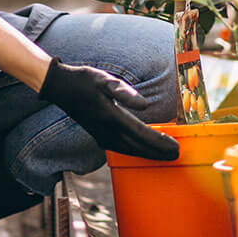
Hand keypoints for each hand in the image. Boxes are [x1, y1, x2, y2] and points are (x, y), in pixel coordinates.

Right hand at [38, 58, 179, 161]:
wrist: (60, 87)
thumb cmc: (84, 80)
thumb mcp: (105, 80)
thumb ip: (124, 92)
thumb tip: (145, 105)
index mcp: (112, 117)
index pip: (142, 135)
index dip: (160, 143)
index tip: (176, 147)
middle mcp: (107, 131)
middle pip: (138, 148)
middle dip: (158, 153)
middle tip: (177, 155)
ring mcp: (101, 136)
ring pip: (130, 151)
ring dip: (148, 154)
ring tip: (164, 156)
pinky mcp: (98, 136)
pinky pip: (121, 149)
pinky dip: (136, 152)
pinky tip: (143, 150)